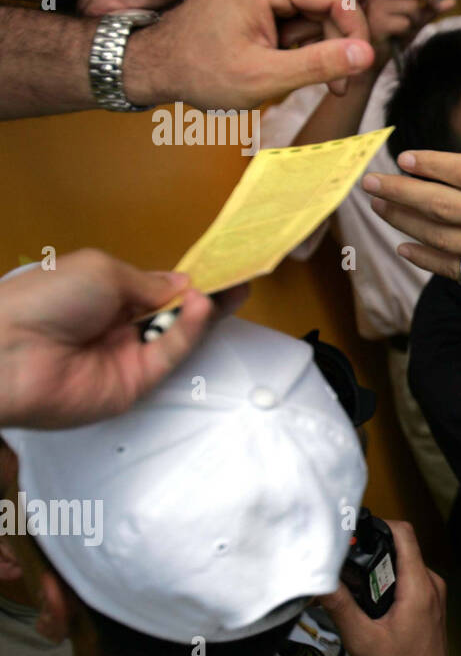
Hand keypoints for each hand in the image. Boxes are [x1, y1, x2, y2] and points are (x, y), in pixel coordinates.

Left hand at [0, 249, 246, 429]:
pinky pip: (168, 355)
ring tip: (224, 293)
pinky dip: (189, 332)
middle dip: (208, 299)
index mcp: (106, 295)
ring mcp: (128, 357)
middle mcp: (120, 326)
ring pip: (177, 335)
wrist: (8, 352)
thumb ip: (149, 282)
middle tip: (242, 283)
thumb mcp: (101, 270)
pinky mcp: (135, 385)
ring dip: (202, 313)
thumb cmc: (47, 298)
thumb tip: (183, 286)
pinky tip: (202, 308)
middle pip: (175, 315)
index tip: (225, 270)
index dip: (190, 282)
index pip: (159, 290)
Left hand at [122, 0, 372, 107]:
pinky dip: (304, 32)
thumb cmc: (200, 72)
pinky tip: (290, 58)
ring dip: (323, 35)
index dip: (357, 31)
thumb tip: (367, 55)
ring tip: (305, 72)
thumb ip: (320, 63)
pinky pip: (298, 2)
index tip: (358, 68)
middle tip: (335, 79)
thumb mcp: (265, 76)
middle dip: (340, 34)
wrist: (155, 65)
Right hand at [318, 520, 456, 655]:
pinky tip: (369, 606)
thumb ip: (341, 607)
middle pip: (400, 548)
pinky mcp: (428, 606)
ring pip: (402, 566)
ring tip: (354, 589)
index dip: (378, 525)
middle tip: (345, 568)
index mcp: (419, 586)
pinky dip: (387, 585)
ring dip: (378, 571)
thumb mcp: (362, 640)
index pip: (404, 533)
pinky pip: (407, 582)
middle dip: (371, 552)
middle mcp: (431, 584)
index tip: (354, 532)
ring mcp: (432, 595)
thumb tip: (321, 581)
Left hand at [363, 93, 460, 306]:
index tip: (404, 157)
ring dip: (404, 222)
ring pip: (440, 236)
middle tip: (370, 183)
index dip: (431, 164)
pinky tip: (404, 245)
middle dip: (400, 193)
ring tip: (379, 208)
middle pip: (442, 204)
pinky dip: (425, 258)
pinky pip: (454, 268)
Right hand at [364, 0, 450, 68]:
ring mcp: (376, 6)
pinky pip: (405, 22)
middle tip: (437, 4)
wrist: (371, 61)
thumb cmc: (392, 39)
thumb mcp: (413, 21)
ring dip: (416, 21)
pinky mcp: (377, 21)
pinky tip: (398, 37)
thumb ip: (429, 9)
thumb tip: (450, 0)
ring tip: (408, 30)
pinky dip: (408, 32)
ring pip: (411, 6)